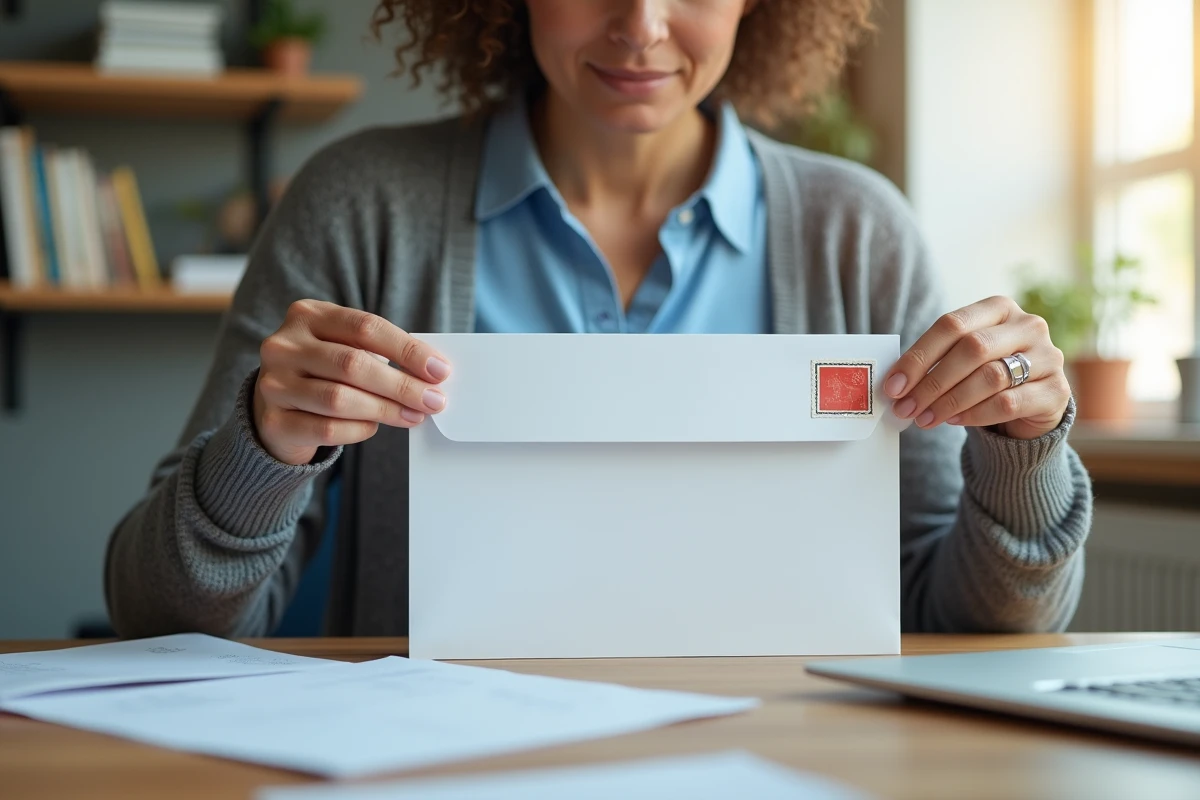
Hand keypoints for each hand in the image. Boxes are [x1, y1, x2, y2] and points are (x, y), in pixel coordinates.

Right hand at [252, 300, 451, 464]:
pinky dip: (359, 429)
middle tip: (433, 400)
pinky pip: (327, 429)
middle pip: (353, 364)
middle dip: (402, 385)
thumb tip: (433, 373)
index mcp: (307, 315)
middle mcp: (284, 346)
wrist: (276, 408)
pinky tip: (374, 427)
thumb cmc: (324, 372)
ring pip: (339, 399)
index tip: (440, 370)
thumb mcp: (346, 348)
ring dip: (385, 410)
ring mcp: (273, 384)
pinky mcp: (274, 422)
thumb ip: (382, 354)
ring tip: (414, 415)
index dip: (407, 350)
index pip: (365, 327)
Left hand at [884, 296, 1070, 439]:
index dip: (919, 356)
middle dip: (932, 382)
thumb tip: (895, 384)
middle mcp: (1028, 325)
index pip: (952, 324)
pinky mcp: (1056, 391)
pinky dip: (975, 414)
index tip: (893, 385)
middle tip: (905, 407)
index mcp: (999, 308)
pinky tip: (953, 420)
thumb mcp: (963, 358)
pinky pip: (1008, 403)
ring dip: (949, 401)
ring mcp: (1048, 356)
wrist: (1032, 404)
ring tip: (924, 418)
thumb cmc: (987, 374)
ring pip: (990, 377)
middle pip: (972, 349)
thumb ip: (935, 362)